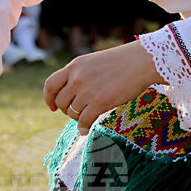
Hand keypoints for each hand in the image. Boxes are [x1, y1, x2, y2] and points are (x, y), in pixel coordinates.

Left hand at [44, 41, 160, 134]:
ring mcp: (87, 90)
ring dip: (77, 118)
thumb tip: (71, 94)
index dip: (49, 98)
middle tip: (77, 112)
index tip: (53, 107)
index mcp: (74, 66)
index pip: (50, 85)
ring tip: (86, 117)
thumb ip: (80, 75)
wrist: (141, 61)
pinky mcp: (99, 102)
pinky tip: (86, 129)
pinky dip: (83, 127)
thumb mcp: (93, 62)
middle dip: (67, 110)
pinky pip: (83, 121)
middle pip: (60, 102)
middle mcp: (77, 77)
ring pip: (71, 112)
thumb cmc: (121, 62)